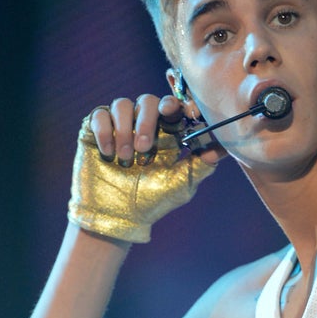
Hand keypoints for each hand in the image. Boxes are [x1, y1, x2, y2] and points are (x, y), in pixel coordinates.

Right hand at [68, 94, 226, 242]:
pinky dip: (104, 132)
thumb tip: (220, 150)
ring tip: (126, 159)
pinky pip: (100, 115)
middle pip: (148, 101)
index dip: (176, 104)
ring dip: (125, 130)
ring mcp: (119, 126)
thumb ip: (201, 166)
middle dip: (147, 121)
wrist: (117, 216)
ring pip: (123, 104)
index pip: (172, 106)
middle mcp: (143, 125)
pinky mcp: (96, 130)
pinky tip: (108, 154)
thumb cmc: (153, 202)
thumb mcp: (181, 186)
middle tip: (144, 148)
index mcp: (166, 133)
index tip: (178, 113)